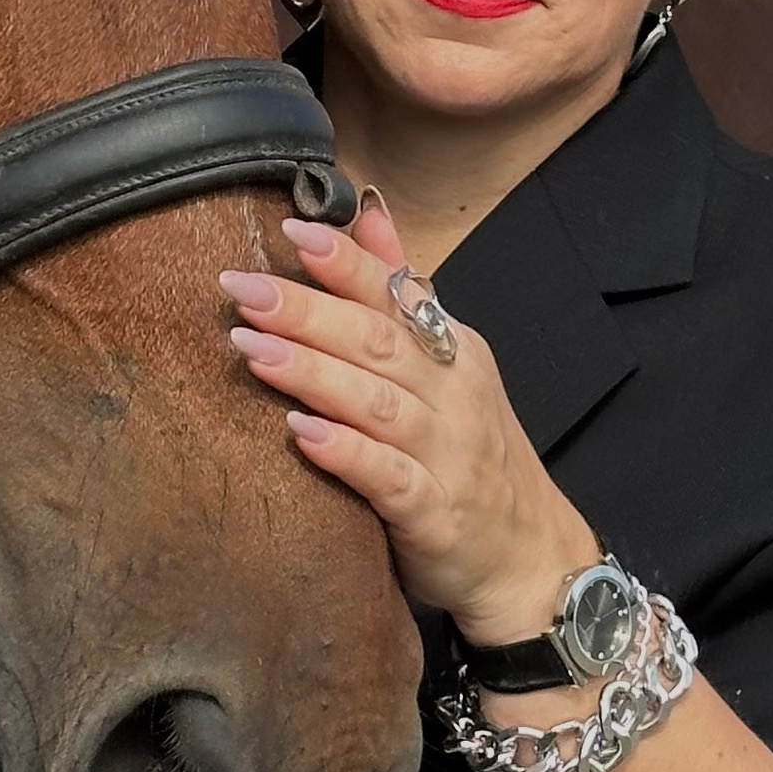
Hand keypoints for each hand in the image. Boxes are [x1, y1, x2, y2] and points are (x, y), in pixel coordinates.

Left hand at [220, 200, 599, 647]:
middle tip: (241, 287)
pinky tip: (301, 435)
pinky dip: (347, 454)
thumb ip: (404, 291)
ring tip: (252, 349)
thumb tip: (366, 212)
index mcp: (450, 351)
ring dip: (314, 373)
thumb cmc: (471, 455)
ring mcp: (448, 455)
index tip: (290, 230)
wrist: (531, 558)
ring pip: (378, 404)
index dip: (345, 262)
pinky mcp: (437, 516)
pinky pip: (390, 479)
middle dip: (307, 311)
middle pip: (377, 342)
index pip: (395, 294)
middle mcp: (452, 394)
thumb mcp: (448, 364)